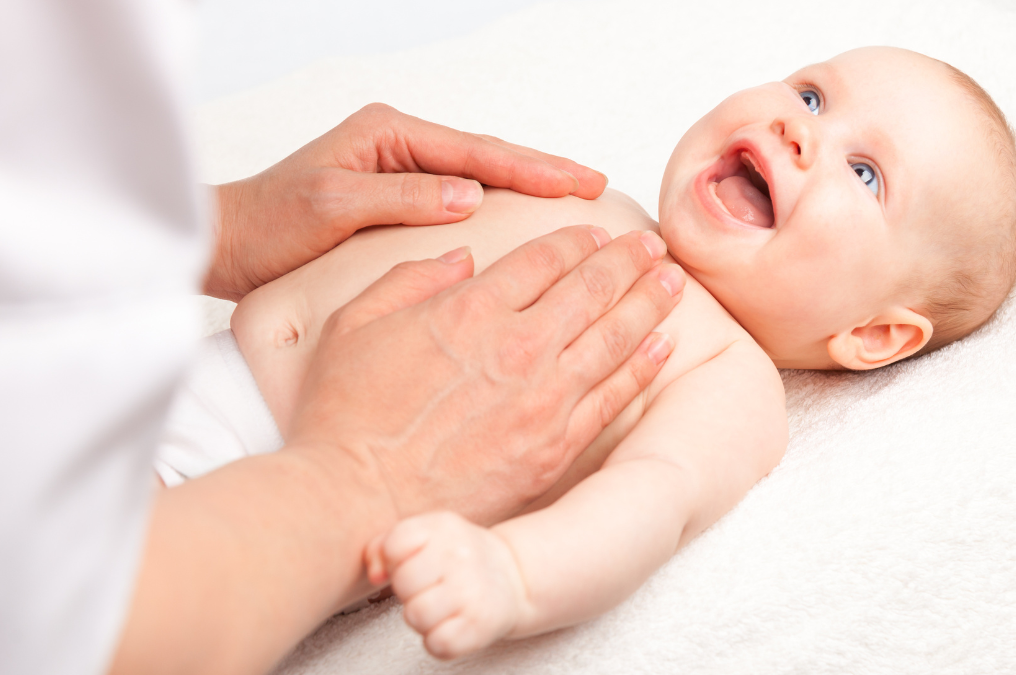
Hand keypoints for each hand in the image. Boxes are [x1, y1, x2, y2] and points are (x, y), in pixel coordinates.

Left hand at [204, 102, 607, 299]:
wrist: (230, 244)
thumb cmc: (271, 225)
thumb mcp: (335, 208)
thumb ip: (404, 199)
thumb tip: (470, 195)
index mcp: (388, 134)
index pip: (476, 151)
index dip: (533, 168)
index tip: (579, 180)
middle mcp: (397, 144)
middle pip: (485, 155)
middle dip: (541, 170)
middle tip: (593, 183)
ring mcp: (397, 169)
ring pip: (475, 173)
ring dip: (522, 185)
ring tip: (571, 195)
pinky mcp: (394, 196)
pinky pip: (456, 195)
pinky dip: (493, 202)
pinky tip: (519, 218)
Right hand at [286, 225, 683, 524]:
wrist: (352, 502)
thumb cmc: (343, 417)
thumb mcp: (353, 324)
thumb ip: (409, 280)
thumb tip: (461, 259)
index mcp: (468, 310)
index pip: (542, 259)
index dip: (576, 240)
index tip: (596, 233)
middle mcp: (516, 347)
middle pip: (591, 289)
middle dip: (627, 261)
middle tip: (652, 247)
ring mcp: (542, 399)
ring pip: (613, 337)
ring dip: (648, 303)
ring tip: (672, 282)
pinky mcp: (554, 447)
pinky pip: (613, 397)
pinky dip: (642, 368)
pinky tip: (661, 346)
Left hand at [366, 512, 524, 659]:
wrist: (513, 576)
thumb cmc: (454, 558)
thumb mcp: (422, 536)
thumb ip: (383, 547)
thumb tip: (375, 575)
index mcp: (442, 526)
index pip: (395, 545)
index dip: (395, 561)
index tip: (413, 561)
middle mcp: (460, 555)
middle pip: (403, 583)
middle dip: (408, 590)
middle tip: (428, 587)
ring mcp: (473, 591)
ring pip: (416, 615)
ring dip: (421, 617)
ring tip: (439, 607)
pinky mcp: (481, 625)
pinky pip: (437, 644)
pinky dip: (438, 640)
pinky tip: (451, 624)